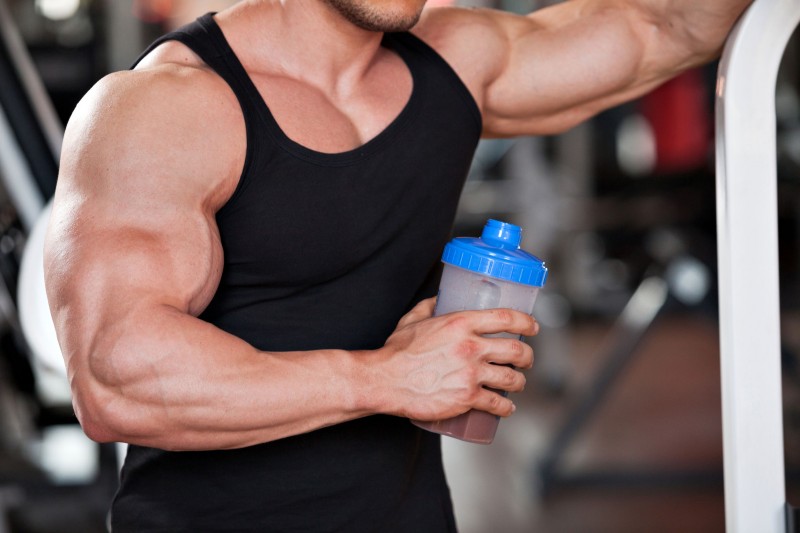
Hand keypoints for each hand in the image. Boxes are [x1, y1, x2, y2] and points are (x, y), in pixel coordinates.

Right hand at [374, 297, 537, 421]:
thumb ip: (430, 307)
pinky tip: (507, 407)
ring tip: (518, 383)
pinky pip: (496, 403)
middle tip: (526, 359)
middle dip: (527, 355)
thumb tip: (441, 299)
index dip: (526, 321)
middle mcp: (470, 347)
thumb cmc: (396, 351)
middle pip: (515, 350)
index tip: (532, 326)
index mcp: (461, 323)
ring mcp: (470, 374)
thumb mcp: (413, 320)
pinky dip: (506, 407)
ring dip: (520, 382)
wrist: (385, 380)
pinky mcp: (466, 398)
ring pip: (511, 378)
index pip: (506, 317)